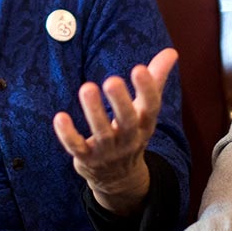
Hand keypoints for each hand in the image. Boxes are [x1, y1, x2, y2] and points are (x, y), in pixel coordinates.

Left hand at [53, 47, 177, 215]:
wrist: (119, 179)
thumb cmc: (132, 132)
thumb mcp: (145, 110)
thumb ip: (156, 79)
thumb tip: (171, 51)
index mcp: (145, 124)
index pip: (151, 107)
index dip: (147, 89)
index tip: (140, 68)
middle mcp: (129, 139)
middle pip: (127, 121)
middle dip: (120, 102)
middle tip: (112, 80)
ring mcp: (108, 151)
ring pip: (101, 133)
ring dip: (93, 112)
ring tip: (87, 87)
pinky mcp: (87, 159)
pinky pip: (77, 147)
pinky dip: (68, 135)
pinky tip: (60, 117)